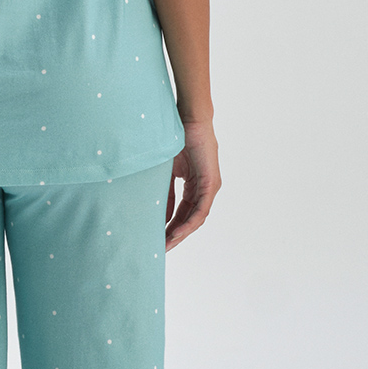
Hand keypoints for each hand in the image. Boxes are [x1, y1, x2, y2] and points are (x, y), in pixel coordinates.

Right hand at [165, 118, 219, 250]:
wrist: (188, 119)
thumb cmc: (176, 138)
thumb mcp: (166, 171)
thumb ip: (164, 192)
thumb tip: (155, 214)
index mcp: (194, 184)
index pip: (183, 212)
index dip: (170, 227)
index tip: (157, 238)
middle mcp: (205, 188)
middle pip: (190, 219)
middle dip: (175, 235)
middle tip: (161, 249)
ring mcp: (210, 187)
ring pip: (197, 218)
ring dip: (181, 233)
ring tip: (167, 245)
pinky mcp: (211, 184)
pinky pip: (201, 210)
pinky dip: (189, 223)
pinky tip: (177, 233)